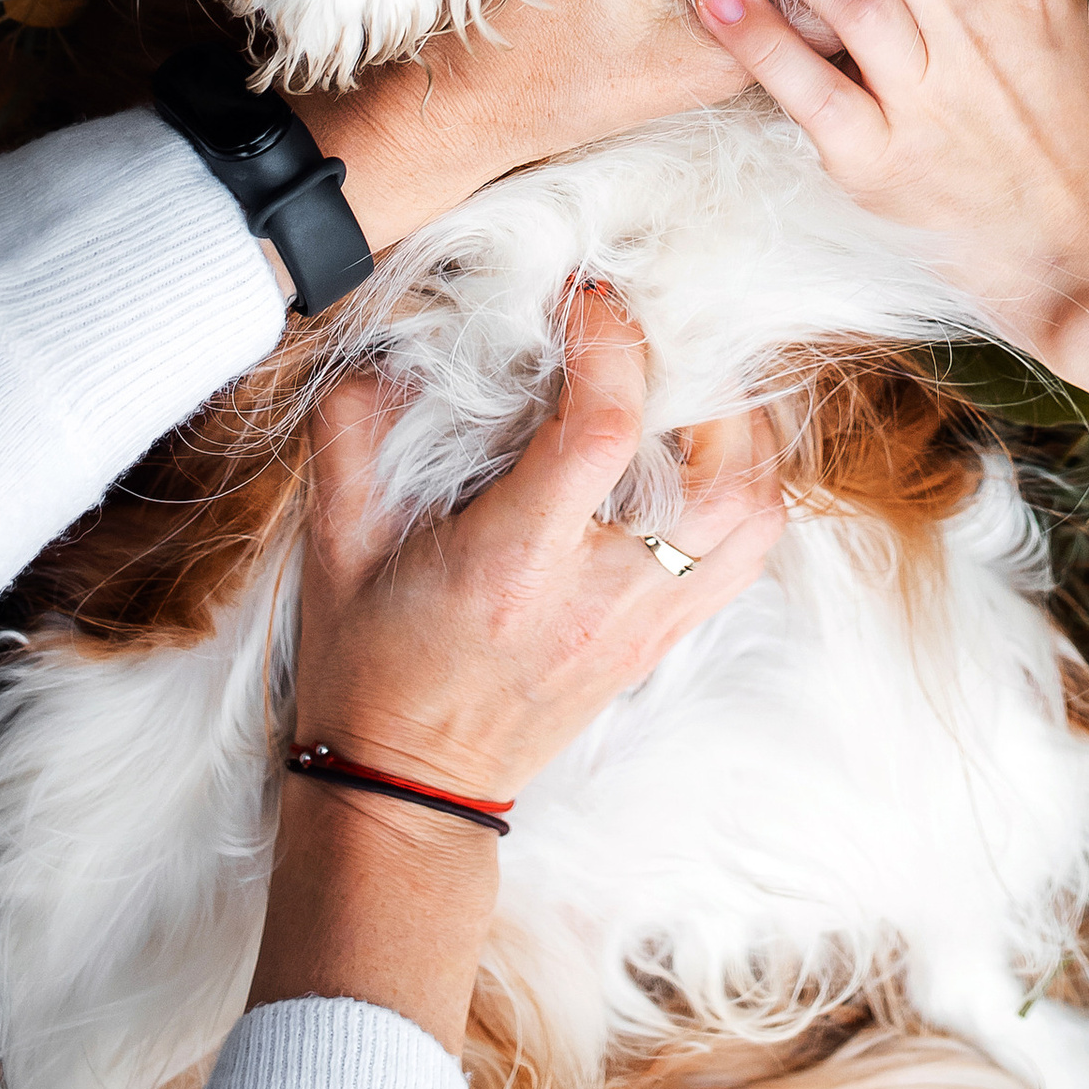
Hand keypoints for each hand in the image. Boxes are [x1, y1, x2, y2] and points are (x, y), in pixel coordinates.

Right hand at [250, 284, 782, 1051]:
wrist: (402, 790)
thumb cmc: (365, 660)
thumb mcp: (334, 540)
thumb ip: (352, 427)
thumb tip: (395, 342)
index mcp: (515, 564)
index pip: (602, 433)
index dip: (610, 344)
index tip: (587, 297)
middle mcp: (599, 598)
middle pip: (724, 483)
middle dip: (711, 388)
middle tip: (664, 338)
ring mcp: (643, 627)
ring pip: (755, 522)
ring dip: (744, 440)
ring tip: (692, 392)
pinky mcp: (660, 643)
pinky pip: (746, 560)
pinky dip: (746, 493)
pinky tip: (701, 457)